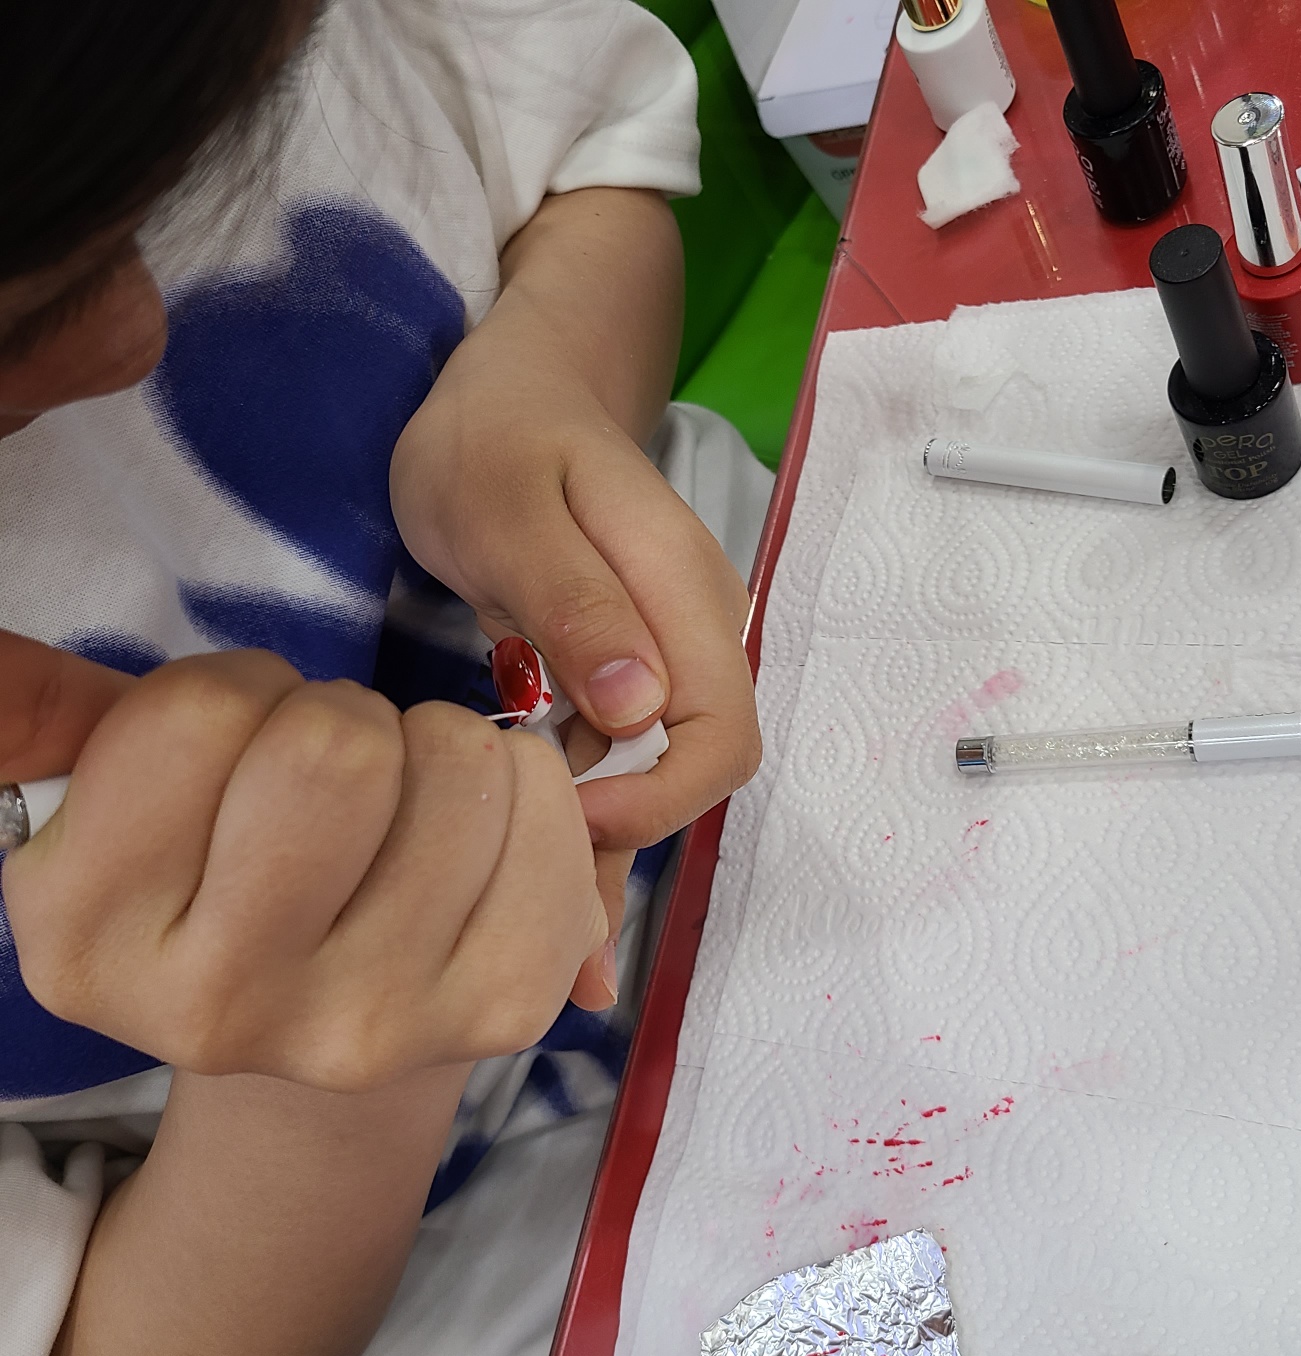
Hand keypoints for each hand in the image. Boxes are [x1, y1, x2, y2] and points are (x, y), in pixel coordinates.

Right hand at [4, 650, 611, 1090]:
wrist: (331, 1014)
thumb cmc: (231, 869)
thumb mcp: (120, 798)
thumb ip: (42, 716)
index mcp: (88, 942)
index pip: (200, 715)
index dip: (241, 688)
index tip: (246, 742)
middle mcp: (219, 1012)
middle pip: (339, 748)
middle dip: (349, 716)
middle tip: (342, 769)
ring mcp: (373, 1026)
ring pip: (463, 765)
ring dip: (443, 748)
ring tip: (409, 809)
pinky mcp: (502, 1011)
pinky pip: (552, 814)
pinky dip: (530, 787)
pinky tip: (481, 838)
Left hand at [388, 185, 760, 871]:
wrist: (507, 395)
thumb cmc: (495, 439)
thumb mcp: (509, 508)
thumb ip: (574, 601)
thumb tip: (642, 708)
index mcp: (683, 595)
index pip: (719, 736)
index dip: (654, 801)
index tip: (556, 819)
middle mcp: (693, 638)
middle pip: (696, 775)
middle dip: (627, 846)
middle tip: (525, 903)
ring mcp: (663, 660)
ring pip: (653, 781)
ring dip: (599, 849)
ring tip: (531, 929)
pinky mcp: (623, 678)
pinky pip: (615, 762)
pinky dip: (577, 815)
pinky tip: (528, 865)